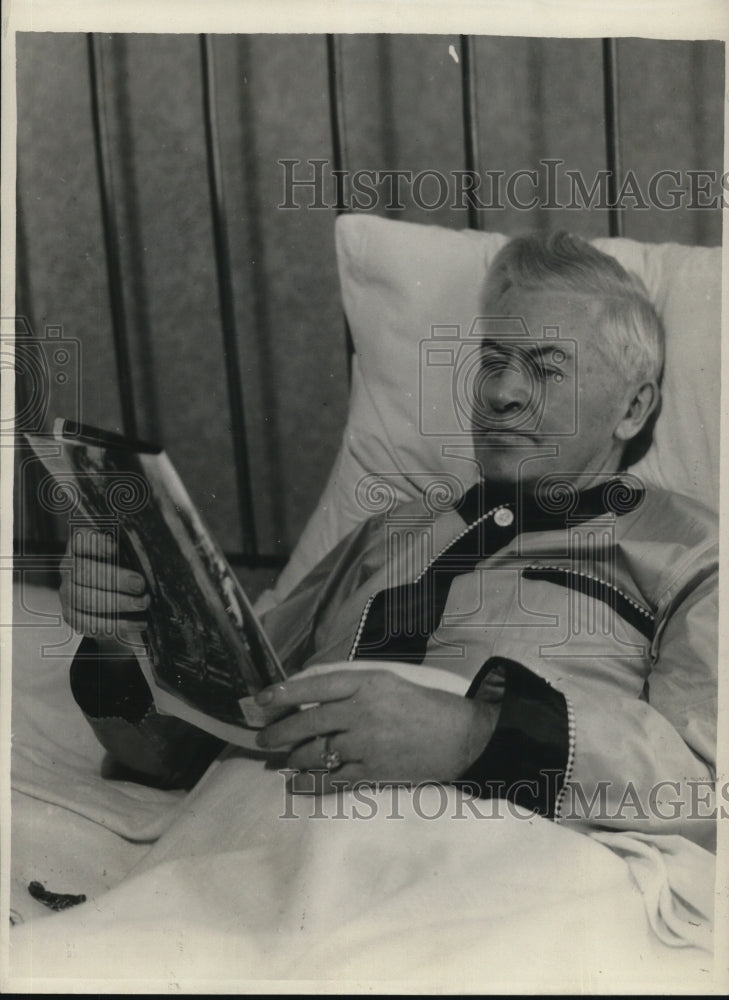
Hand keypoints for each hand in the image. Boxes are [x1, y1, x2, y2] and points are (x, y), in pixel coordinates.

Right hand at [59, 528, 148, 640]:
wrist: (109, 589)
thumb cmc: (120, 563)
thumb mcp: (124, 549)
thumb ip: (130, 547)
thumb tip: (147, 549)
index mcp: (79, 546)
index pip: (81, 540)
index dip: (96, 544)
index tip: (115, 548)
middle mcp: (69, 568)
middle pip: (84, 572)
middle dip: (115, 579)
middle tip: (140, 585)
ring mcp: (67, 592)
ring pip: (85, 600)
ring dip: (118, 603)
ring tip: (143, 604)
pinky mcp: (72, 615)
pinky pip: (89, 624)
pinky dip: (116, 626)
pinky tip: (138, 623)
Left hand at [254, 665, 499, 790]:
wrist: (462, 736)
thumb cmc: (423, 706)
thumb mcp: (387, 682)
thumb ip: (351, 686)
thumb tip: (309, 695)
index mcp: (366, 683)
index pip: (314, 686)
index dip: (284, 693)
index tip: (261, 700)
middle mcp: (362, 711)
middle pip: (307, 722)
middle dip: (279, 732)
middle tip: (263, 740)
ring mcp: (366, 744)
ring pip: (315, 752)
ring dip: (293, 758)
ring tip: (283, 760)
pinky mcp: (373, 771)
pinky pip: (331, 780)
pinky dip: (309, 783)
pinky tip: (296, 783)